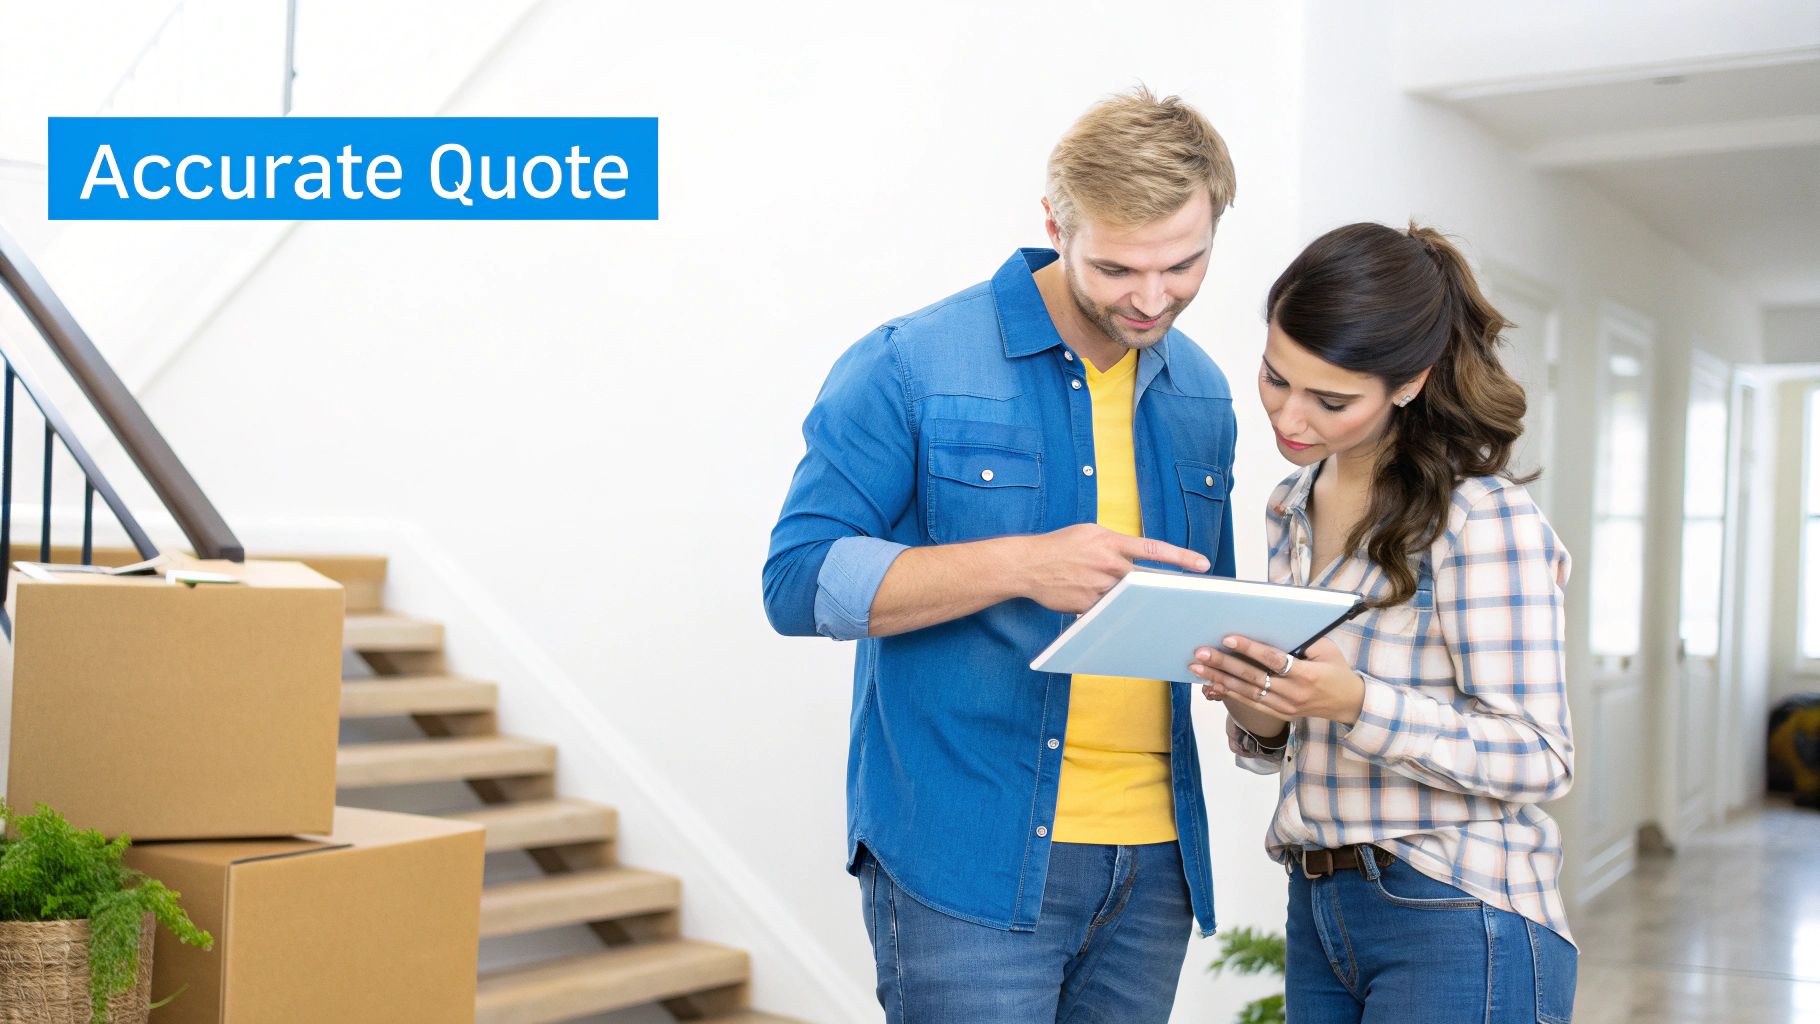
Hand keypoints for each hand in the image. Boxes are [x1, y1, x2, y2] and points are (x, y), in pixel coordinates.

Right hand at [1019, 525, 1210, 613]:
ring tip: (1142, 604)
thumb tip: (1135, 558)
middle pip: (1148, 580)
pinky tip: (1104, 606)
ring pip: (1129, 599)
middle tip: (1189, 597)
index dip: (1182, 557)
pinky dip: (1112, 609)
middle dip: (1168, 588)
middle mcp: (1109, 565)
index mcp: (1111, 542)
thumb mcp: (1090, 533)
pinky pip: (1109, 610)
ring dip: (1136, 601)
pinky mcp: (1088, 606)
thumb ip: (1115, 543)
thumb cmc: (1060, 546)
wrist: (1028, 564)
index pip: (1154, 549)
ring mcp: (1099, 588)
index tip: (1203, 565)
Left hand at [1190, 636, 1364, 724]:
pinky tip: (1212, 683)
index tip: (1228, 638)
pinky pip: (1251, 704)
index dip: (1250, 649)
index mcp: (1308, 675)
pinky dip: (1230, 693)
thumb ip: (1304, 641)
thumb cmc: (1337, 670)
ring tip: (1197, 667)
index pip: (1274, 660)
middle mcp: (1294, 694)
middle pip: (1253, 678)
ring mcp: (1286, 707)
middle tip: (1201, 652)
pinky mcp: (1280, 715)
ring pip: (1247, 693)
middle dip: (1225, 664)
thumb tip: (1273, 627)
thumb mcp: (1328, 651)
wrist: (1349, 704)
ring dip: (1220, 679)